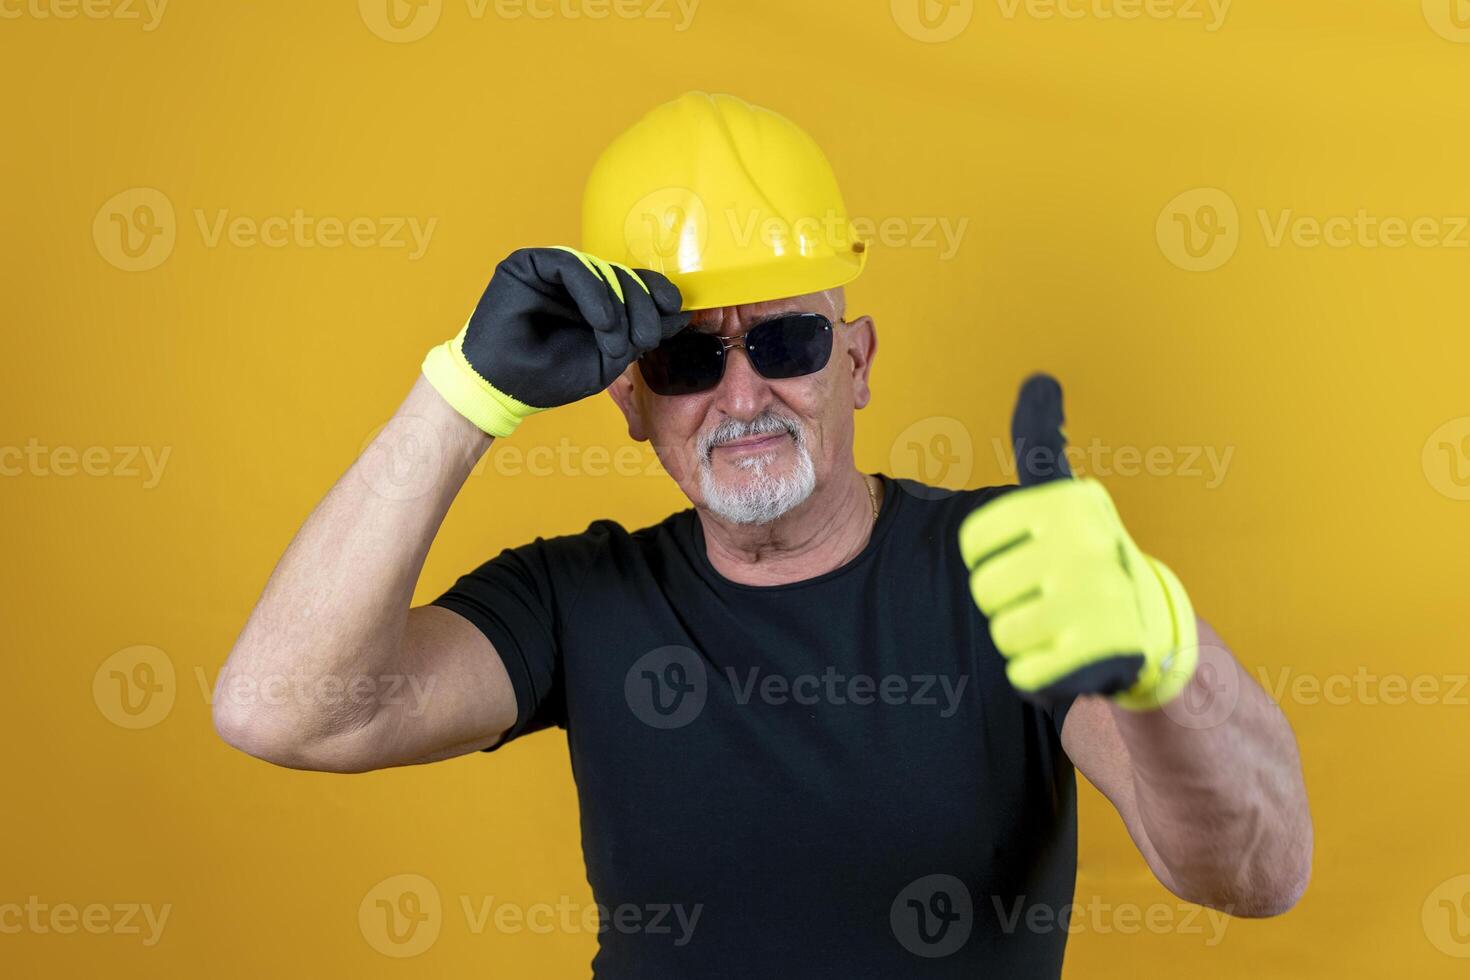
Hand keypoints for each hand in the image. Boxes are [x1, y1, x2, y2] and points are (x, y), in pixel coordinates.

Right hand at [421, 246, 690, 436]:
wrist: (500, 389)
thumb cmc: (548, 377)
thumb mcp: (607, 359)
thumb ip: (640, 335)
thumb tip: (679, 312)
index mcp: (593, 301)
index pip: (633, 285)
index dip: (657, 292)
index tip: (675, 310)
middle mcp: (575, 282)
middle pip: (624, 276)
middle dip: (643, 306)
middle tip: (644, 338)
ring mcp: (552, 270)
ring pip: (602, 270)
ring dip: (619, 305)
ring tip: (614, 339)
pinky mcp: (530, 263)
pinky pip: (573, 267)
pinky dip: (595, 293)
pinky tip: (602, 322)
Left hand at [958, 375, 1198, 710]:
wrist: (1153, 629)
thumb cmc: (1089, 556)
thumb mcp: (1068, 496)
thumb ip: (1042, 443)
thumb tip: (1040, 380)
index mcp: (1066, 504)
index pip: (974, 544)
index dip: (988, 559)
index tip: (1022, 558)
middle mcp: (1085, 544)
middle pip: (987, 590)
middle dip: (1006, 602)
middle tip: (1045, 596)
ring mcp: (1097, 598)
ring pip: (1004, 633)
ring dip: (1023, 638)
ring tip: (1058, 624)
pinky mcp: (1104, 653)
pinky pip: (1027, 674)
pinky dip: (1038, 674)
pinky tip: (1067, 657)